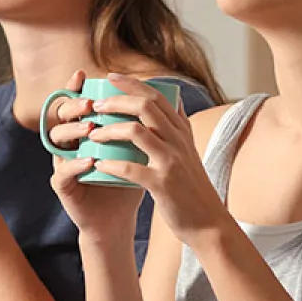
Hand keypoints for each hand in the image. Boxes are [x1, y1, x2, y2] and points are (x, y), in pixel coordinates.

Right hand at [46, 70, 147, 238]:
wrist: (117, 219)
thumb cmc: (128, 181)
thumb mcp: (139, 149)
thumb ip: (148, 124)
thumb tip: (174, 96)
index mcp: (85, 129)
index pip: (77, 102)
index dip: (76, 87)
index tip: (85, 74)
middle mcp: (70, 142)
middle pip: (61, 115)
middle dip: (73, 104)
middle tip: (90, 102)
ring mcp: (63, 162)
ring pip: (56, 139)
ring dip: (73, 131)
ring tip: (91, 128)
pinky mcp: (63, 186)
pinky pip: (62, 171)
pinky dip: (76, 165)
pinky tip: (90, 161)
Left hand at [81, 73, 229, 244]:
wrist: (208, 223)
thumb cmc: (192, 188)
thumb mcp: (190, 152)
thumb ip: (180, 128)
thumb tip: (174, 100)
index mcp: (182, 132)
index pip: (157, 96)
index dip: (133, 84)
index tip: (112, 77)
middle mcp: (178, 142)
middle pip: (145, 106)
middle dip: (116, 100)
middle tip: (95, 105)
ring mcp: (171, 162)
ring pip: (136, 131)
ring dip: (108, 129)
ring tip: (92, 134)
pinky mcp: (162, 184)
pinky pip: (130, 168)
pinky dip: (110, 164)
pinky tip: (96, 165)